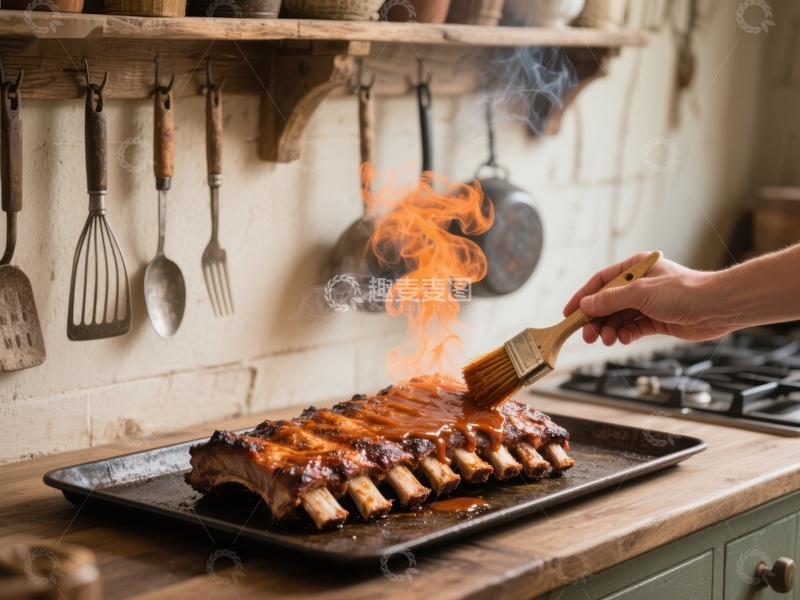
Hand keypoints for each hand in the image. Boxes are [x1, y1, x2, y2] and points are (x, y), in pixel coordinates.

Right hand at [563, 252, 730, 345]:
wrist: (716, 308)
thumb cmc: (683, 291)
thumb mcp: (639, 293)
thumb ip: (610, 300)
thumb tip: (586, 305)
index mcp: (634, 268)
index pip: (600, 282)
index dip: (583, 298)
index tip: (569, 314)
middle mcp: (639, 285)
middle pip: (607, 303)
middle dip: (596, 319)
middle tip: (586, 334)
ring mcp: (647, 303)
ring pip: (618, 318)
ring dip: (609, 329)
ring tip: (605, 339)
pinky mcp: (656, 320)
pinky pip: (632, 328)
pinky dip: (624, 334)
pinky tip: (621, 339)